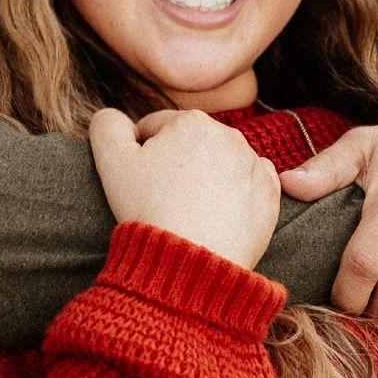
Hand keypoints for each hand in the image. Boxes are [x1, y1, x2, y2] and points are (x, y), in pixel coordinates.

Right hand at [89, 104, 281, 270]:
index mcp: (191, 121)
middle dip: (176, 165)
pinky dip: (234, 197)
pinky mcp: (270, 194)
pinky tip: (216, 216)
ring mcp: (254, 165)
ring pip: (219, 165)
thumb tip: (113, 115)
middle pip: (190, 146)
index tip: (141, 184)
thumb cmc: (149, 211)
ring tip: (189, 212)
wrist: (192, 263)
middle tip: (164, 200)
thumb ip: (107, 126)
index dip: (141, 156)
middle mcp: (230, 134)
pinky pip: (248, 187)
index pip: (156, 129)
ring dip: (205, 180)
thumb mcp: (112, 163)